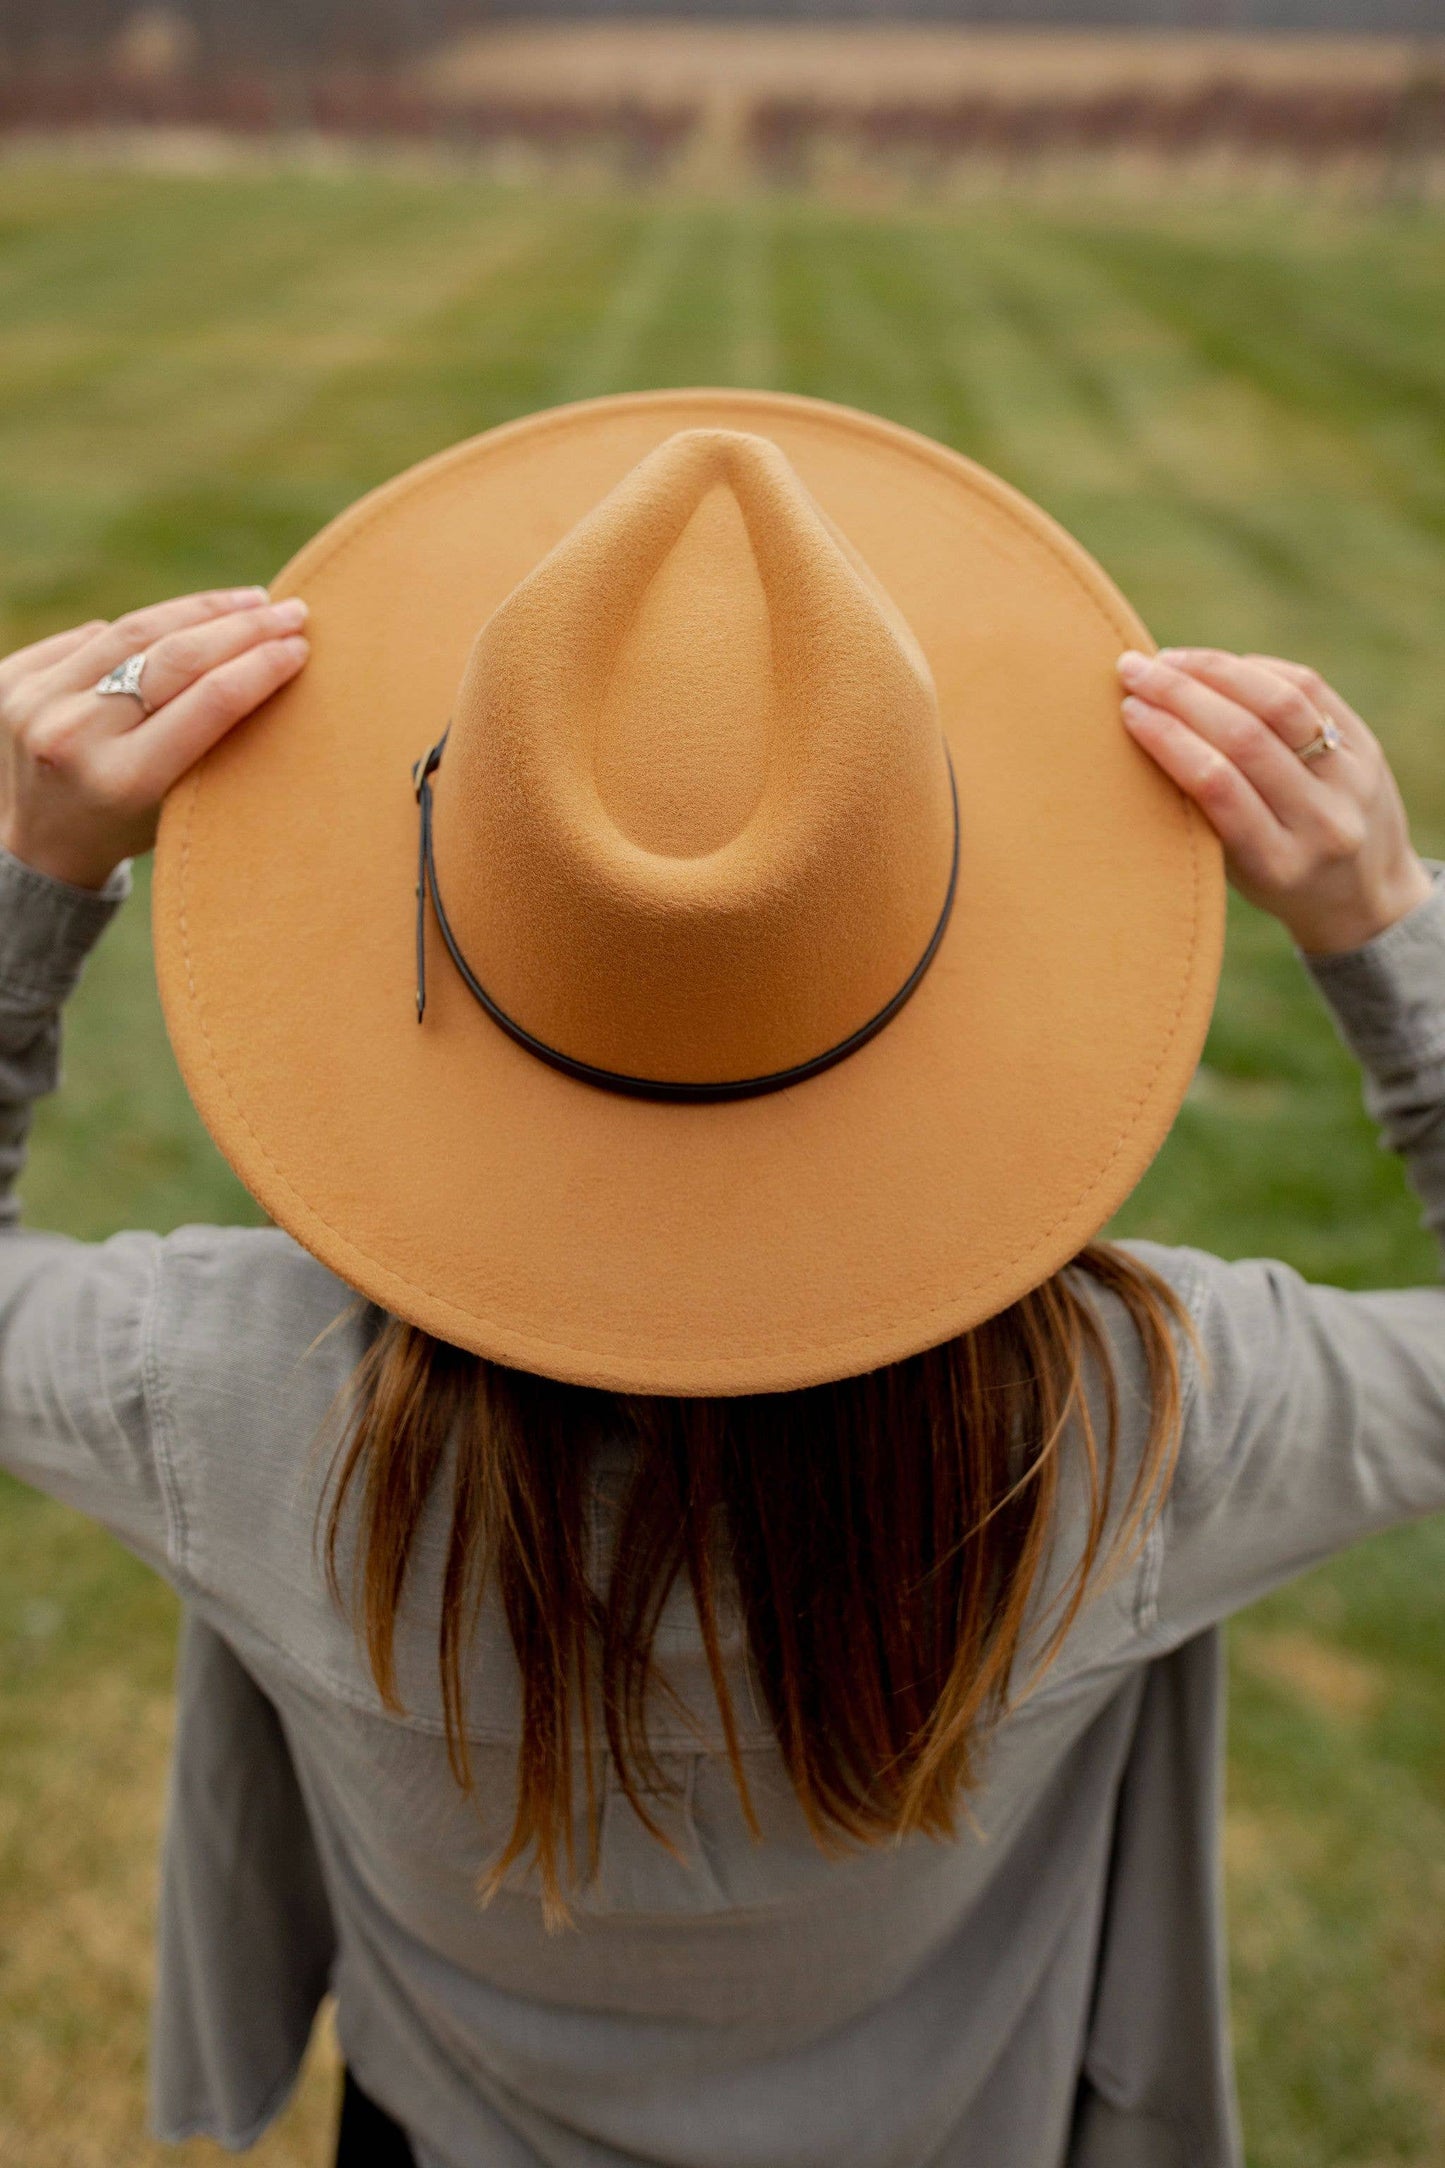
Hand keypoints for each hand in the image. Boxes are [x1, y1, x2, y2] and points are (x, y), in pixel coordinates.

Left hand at [0, 587, 309, 891]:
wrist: (38, 846)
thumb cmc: (127, 828)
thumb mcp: (177, 806)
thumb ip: (211, 743)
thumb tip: (267, 656)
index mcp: (123, 781)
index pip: (210, 701)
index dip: (261, 664)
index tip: (300, 645)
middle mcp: (73, 736)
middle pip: (174, 656)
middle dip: (241, 627)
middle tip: (289, 611)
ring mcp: (35, 700)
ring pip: (133, 630)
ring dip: (200, 610)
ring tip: (249, 601)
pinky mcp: (14, 675)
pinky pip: (94, 635)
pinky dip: (144, 628)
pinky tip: (185, 621)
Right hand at [1117, 645, 1433, 955]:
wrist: (1367, 895)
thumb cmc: (1275, 881)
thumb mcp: (1235, 871)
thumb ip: (1202, 813)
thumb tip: (1145, 724)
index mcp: (1276, 862)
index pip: (1217, 784)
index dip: (1168, 738)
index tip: (1129, 709)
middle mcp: (1322, 820)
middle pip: (1246, 736)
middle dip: (1181, 694)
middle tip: (1136, 670)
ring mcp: (1352, 780)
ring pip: (1281, 702)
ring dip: (1217, 670)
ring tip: (1171, 661)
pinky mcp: (1367, 746)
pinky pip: (1309, 688)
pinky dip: (1256, 670)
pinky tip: (1218, 667)